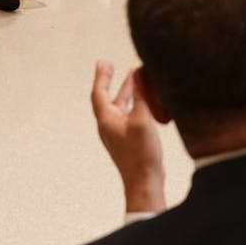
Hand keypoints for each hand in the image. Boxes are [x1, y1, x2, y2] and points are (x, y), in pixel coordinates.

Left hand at [90, 61, 165, 213]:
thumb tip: (138, 73)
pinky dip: (135, 104)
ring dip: (127, 92)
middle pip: (108, 98)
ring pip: (120, 107)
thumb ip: (141, 95)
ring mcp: (119, 134)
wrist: (144, 182)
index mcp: (107, 120)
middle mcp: (109, 126)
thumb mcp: (142, 120)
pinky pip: (129, 116)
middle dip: (113, 81)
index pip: (99, 92)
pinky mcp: (129, 140)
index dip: (102, 76)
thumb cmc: (141, 154)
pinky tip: (146, 102)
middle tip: (112, 65)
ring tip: (136, 78)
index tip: (104, 62)